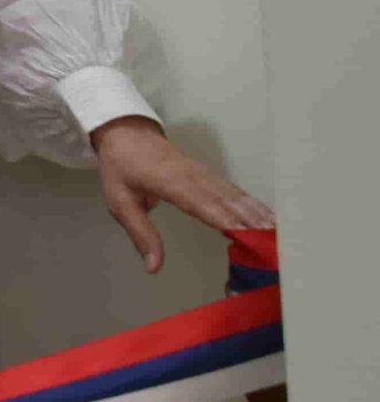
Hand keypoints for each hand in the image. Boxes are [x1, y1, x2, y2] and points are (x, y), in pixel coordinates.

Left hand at [90, 117, 275, 273]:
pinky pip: (234, 191)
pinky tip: (269, 217)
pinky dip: (253, 205)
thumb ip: (141, 234)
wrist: (125, 133)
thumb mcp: (120, 202)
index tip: (249, 238)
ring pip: (236, 196)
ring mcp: (203, 174)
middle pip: (228, 203)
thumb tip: (154, 267)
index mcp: (172, 183)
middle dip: (253, 224)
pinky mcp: (208, 174)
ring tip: (281, 236)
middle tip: (276, 245)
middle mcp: (193, 177)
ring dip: (259, 215)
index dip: (227, 222)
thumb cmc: (121, 168)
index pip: (204, 205)